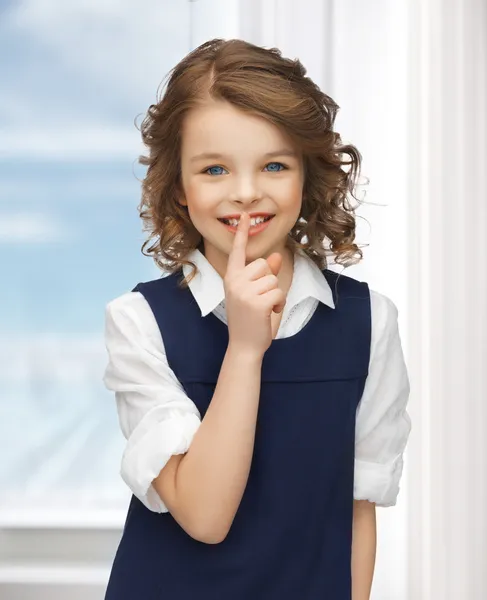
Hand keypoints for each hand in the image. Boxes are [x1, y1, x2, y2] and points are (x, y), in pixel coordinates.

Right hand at [223, 212, 286, 356]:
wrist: (244, 345)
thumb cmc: (249, 318)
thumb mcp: (253, 293)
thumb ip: (264, 274)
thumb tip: (276, 256)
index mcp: (231, 277)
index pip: (237, 251)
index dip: (242, 233)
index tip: (245, 216)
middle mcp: (235, 282)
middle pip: (264, 264)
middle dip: (269, 280)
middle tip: (260, 299)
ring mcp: (244, 292)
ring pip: (273, 279)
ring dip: (275, 294)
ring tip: (264, 308)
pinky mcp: (257, 302)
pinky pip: (278, 292)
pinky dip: (279, 303)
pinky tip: (270, 313)